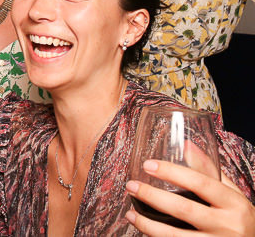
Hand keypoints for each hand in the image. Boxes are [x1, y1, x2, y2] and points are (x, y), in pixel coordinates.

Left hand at [126, 159, 254, 235]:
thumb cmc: (240, 218)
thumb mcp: (231, 194)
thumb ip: (209, 172)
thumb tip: (185, 144)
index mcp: (235, 204)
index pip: (201, 183)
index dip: (173, 173)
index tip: (148, 165)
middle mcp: (229, 225)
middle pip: (185, 209)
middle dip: (153, 197)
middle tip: (131, 186)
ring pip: (176, 236)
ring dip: (149, 225)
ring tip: (130, 214)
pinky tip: (144, 230)